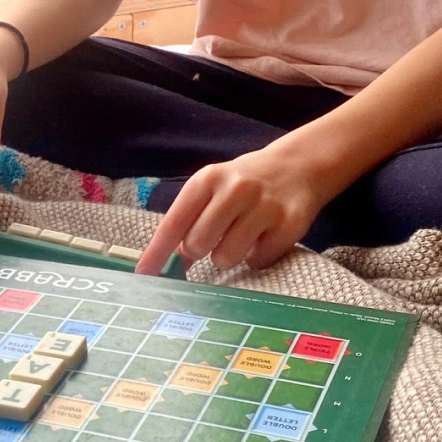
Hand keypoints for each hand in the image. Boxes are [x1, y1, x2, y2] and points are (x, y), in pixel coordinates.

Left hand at [136, 144, 343, 272]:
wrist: (297, 166)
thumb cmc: (242, 185)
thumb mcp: (211, 189)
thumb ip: (188, 220)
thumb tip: (165, 261)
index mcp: (207, 180)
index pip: (174, 223)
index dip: (157, 252)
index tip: (144, 274)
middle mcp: (235, 189)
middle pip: (198, 244)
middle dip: (200, 250)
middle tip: (215, 236)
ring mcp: (264, 205)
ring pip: (227, 257)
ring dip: (230, 255)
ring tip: (242, 235)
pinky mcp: (290, 223)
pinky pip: (259, 261)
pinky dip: (258, 256)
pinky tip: (265, 236)